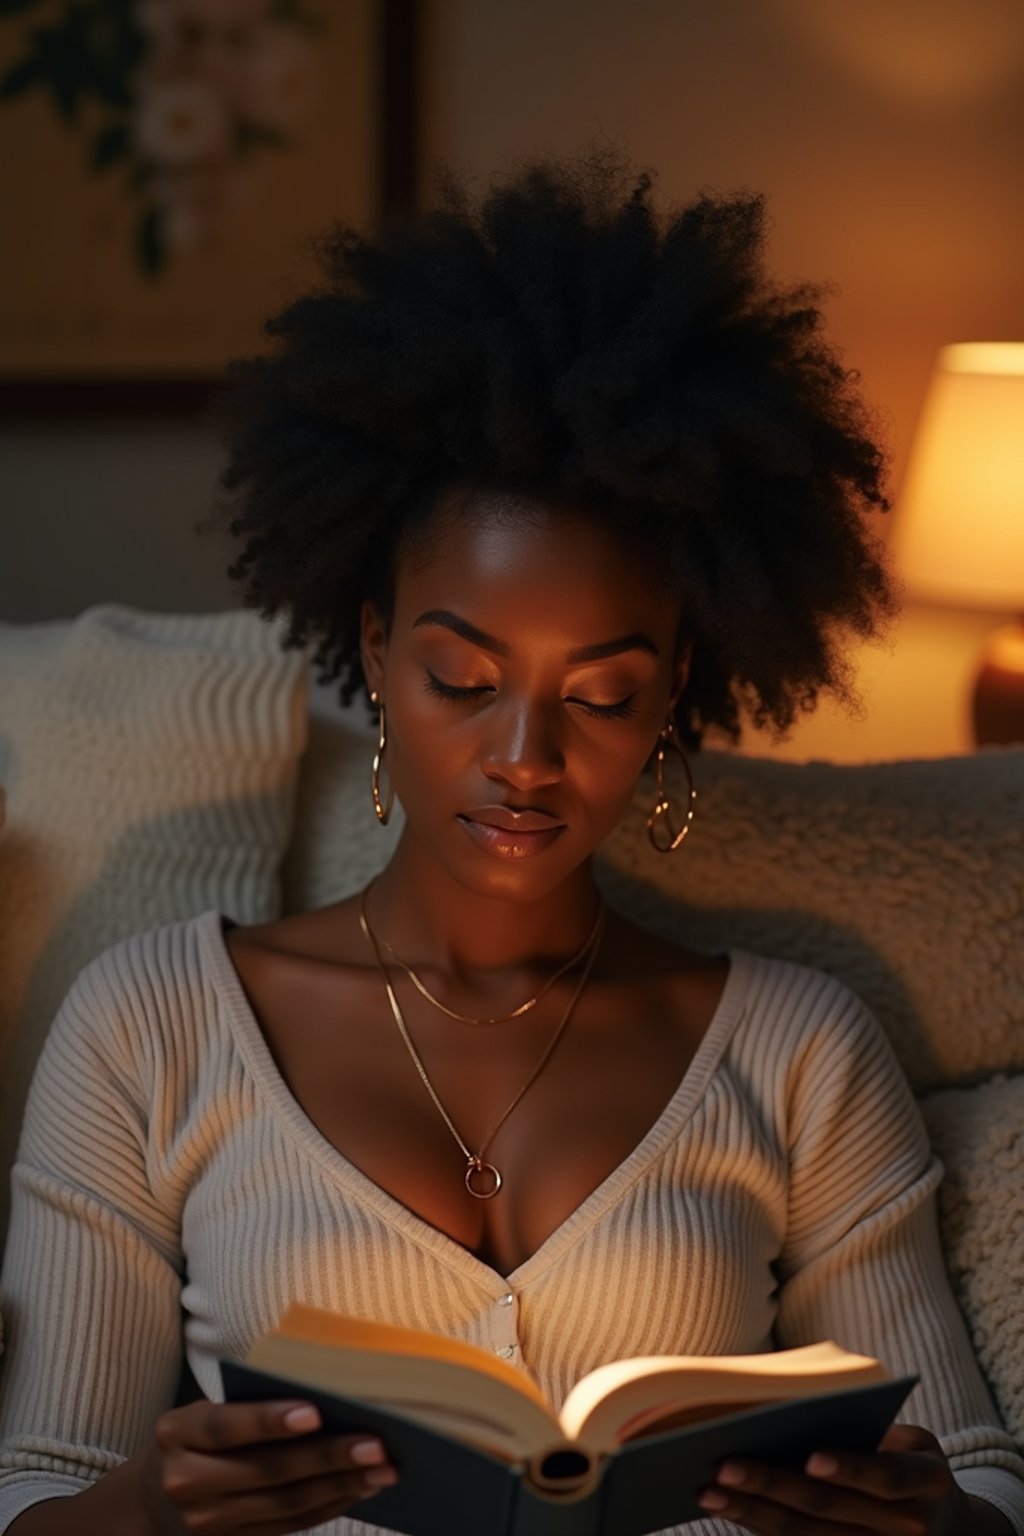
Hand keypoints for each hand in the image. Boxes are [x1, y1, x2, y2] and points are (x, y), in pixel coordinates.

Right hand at [139, 1398, 398, 1534]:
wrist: (153, 1501)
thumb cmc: (195, 1439)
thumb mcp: (202, 1415)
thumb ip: (247, 1408)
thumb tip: (327, 1402)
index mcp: (178, 1434)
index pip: (226, 1427)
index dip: (269, 1421)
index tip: (316, 1412)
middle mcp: (187, 1482)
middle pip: (266, 1470)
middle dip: (328, 1457)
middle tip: (376, 1444)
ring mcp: (207, 1522)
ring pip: (285, 1503)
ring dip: (339, 1486)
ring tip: (382, 1470)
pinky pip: (288, 1526)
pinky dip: (327, 1507)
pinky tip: (358, 1489)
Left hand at [696, 1423, 974, 1534]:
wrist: (947, 1528)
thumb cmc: (912, 1463)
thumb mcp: (911, 1441)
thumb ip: (869, 1430)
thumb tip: (791, 1410)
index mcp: (927, 1481)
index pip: (887, 1477)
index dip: (850, 1468)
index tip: (809, 1457)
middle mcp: (908, 1527)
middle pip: (831, 1510)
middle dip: (773, 1487)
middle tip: (724, 1465)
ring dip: (753, 1514)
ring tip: (708, 1490)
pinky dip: (760, 1528)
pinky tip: (727, 1509)